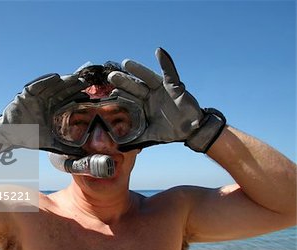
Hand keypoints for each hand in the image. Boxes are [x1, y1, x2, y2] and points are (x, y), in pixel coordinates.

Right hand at [0, 73, 87, 155]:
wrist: (10, 135)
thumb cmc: (29, 137)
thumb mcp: (50, 142)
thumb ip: (64, 146)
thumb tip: (80, 153)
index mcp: (52, 111)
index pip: (67, 102)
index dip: (77, 97)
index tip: (88, 95)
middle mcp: (46, 102)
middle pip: (61, 91)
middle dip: (73, 86)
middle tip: (85, 82)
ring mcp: (36, 97)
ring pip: (52, 87)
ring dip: (62, 81)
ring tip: (74, 77)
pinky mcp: (26, 94)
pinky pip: (37, 86)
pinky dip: (45, 81)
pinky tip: (55, 77)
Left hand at [108, 48, 225, 152]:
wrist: (191, 130)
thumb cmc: (170, 131)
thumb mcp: (151, 135)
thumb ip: (137, 138)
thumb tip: (120, 146)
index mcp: (143, 106)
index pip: (130, 99)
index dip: (121, 96)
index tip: (110, 94)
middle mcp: (150, 96)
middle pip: (135, 86)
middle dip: (124, 81)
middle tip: (112, 77)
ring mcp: (161, 89)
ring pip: (148, 77)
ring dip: (138, 70)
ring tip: (127, 63)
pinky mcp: (174, 85)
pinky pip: (170, 72)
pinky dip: (165, 61)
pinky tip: (159, 52)